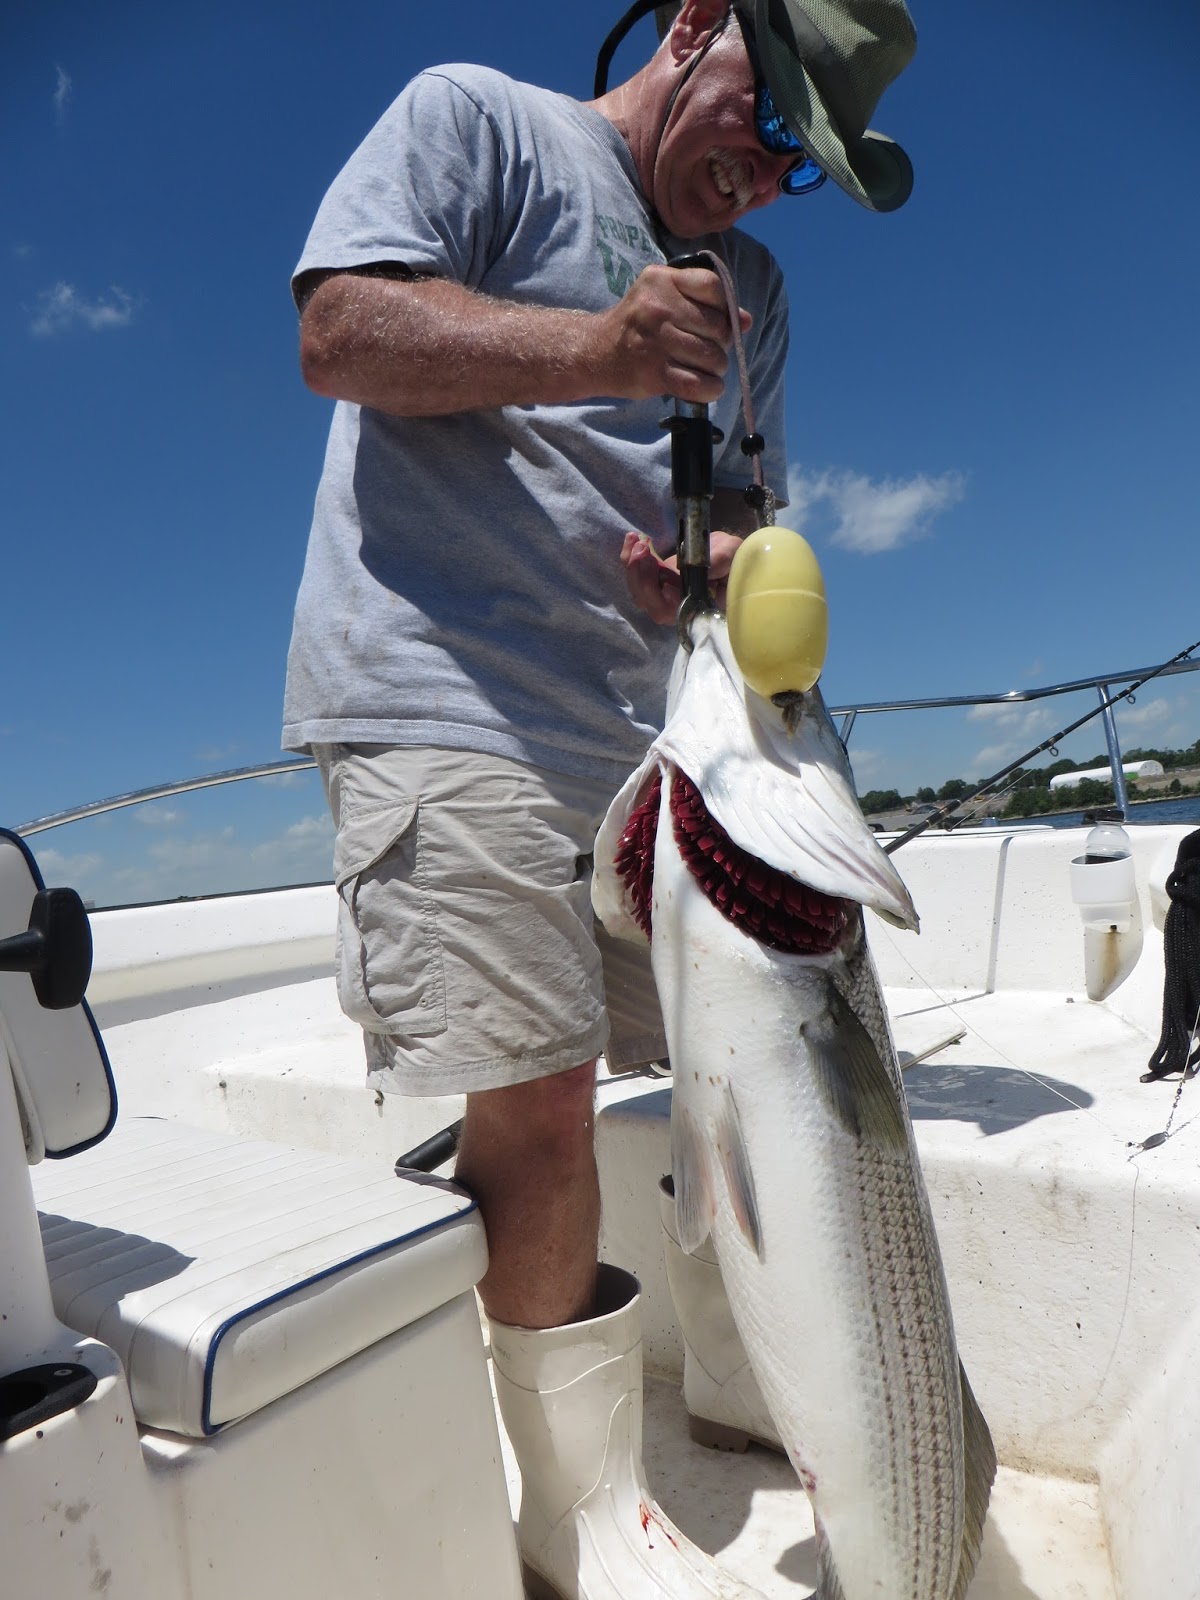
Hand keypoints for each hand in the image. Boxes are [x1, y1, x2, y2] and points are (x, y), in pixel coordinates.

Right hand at [596, 265, 752, 404]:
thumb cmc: (637, 325)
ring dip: (716, 368)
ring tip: (704, 368)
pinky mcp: (653, 372)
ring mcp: (655, 341)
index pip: (713, 287)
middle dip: (722, 343)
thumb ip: (705, 304)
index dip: (724, 307)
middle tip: (708, 350)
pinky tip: (706, 387)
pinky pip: (698, 384)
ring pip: (712, 357)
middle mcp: (658, 307)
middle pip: (717, 326)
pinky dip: (710, 390)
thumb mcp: (664, 299)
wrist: (595, 353)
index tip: (717, 321)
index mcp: (661, 280)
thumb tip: (746, 320)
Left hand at [621, 530, 744, 624]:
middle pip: (648, 602)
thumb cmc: (734, 558)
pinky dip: (630, 555)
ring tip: (636, 541)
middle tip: (642, 550)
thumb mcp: (731, 555)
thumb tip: (696, 567)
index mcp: (694, 606)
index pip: (670, 612)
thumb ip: (718, 561)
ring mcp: (664, 590)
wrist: (728, 550)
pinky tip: (633, 538)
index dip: (658, 599)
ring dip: (632, 565)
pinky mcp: (656, 576)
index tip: (663, 578)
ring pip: (638, 588)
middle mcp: (675, 603)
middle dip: (640, 577)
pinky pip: (637, 572)